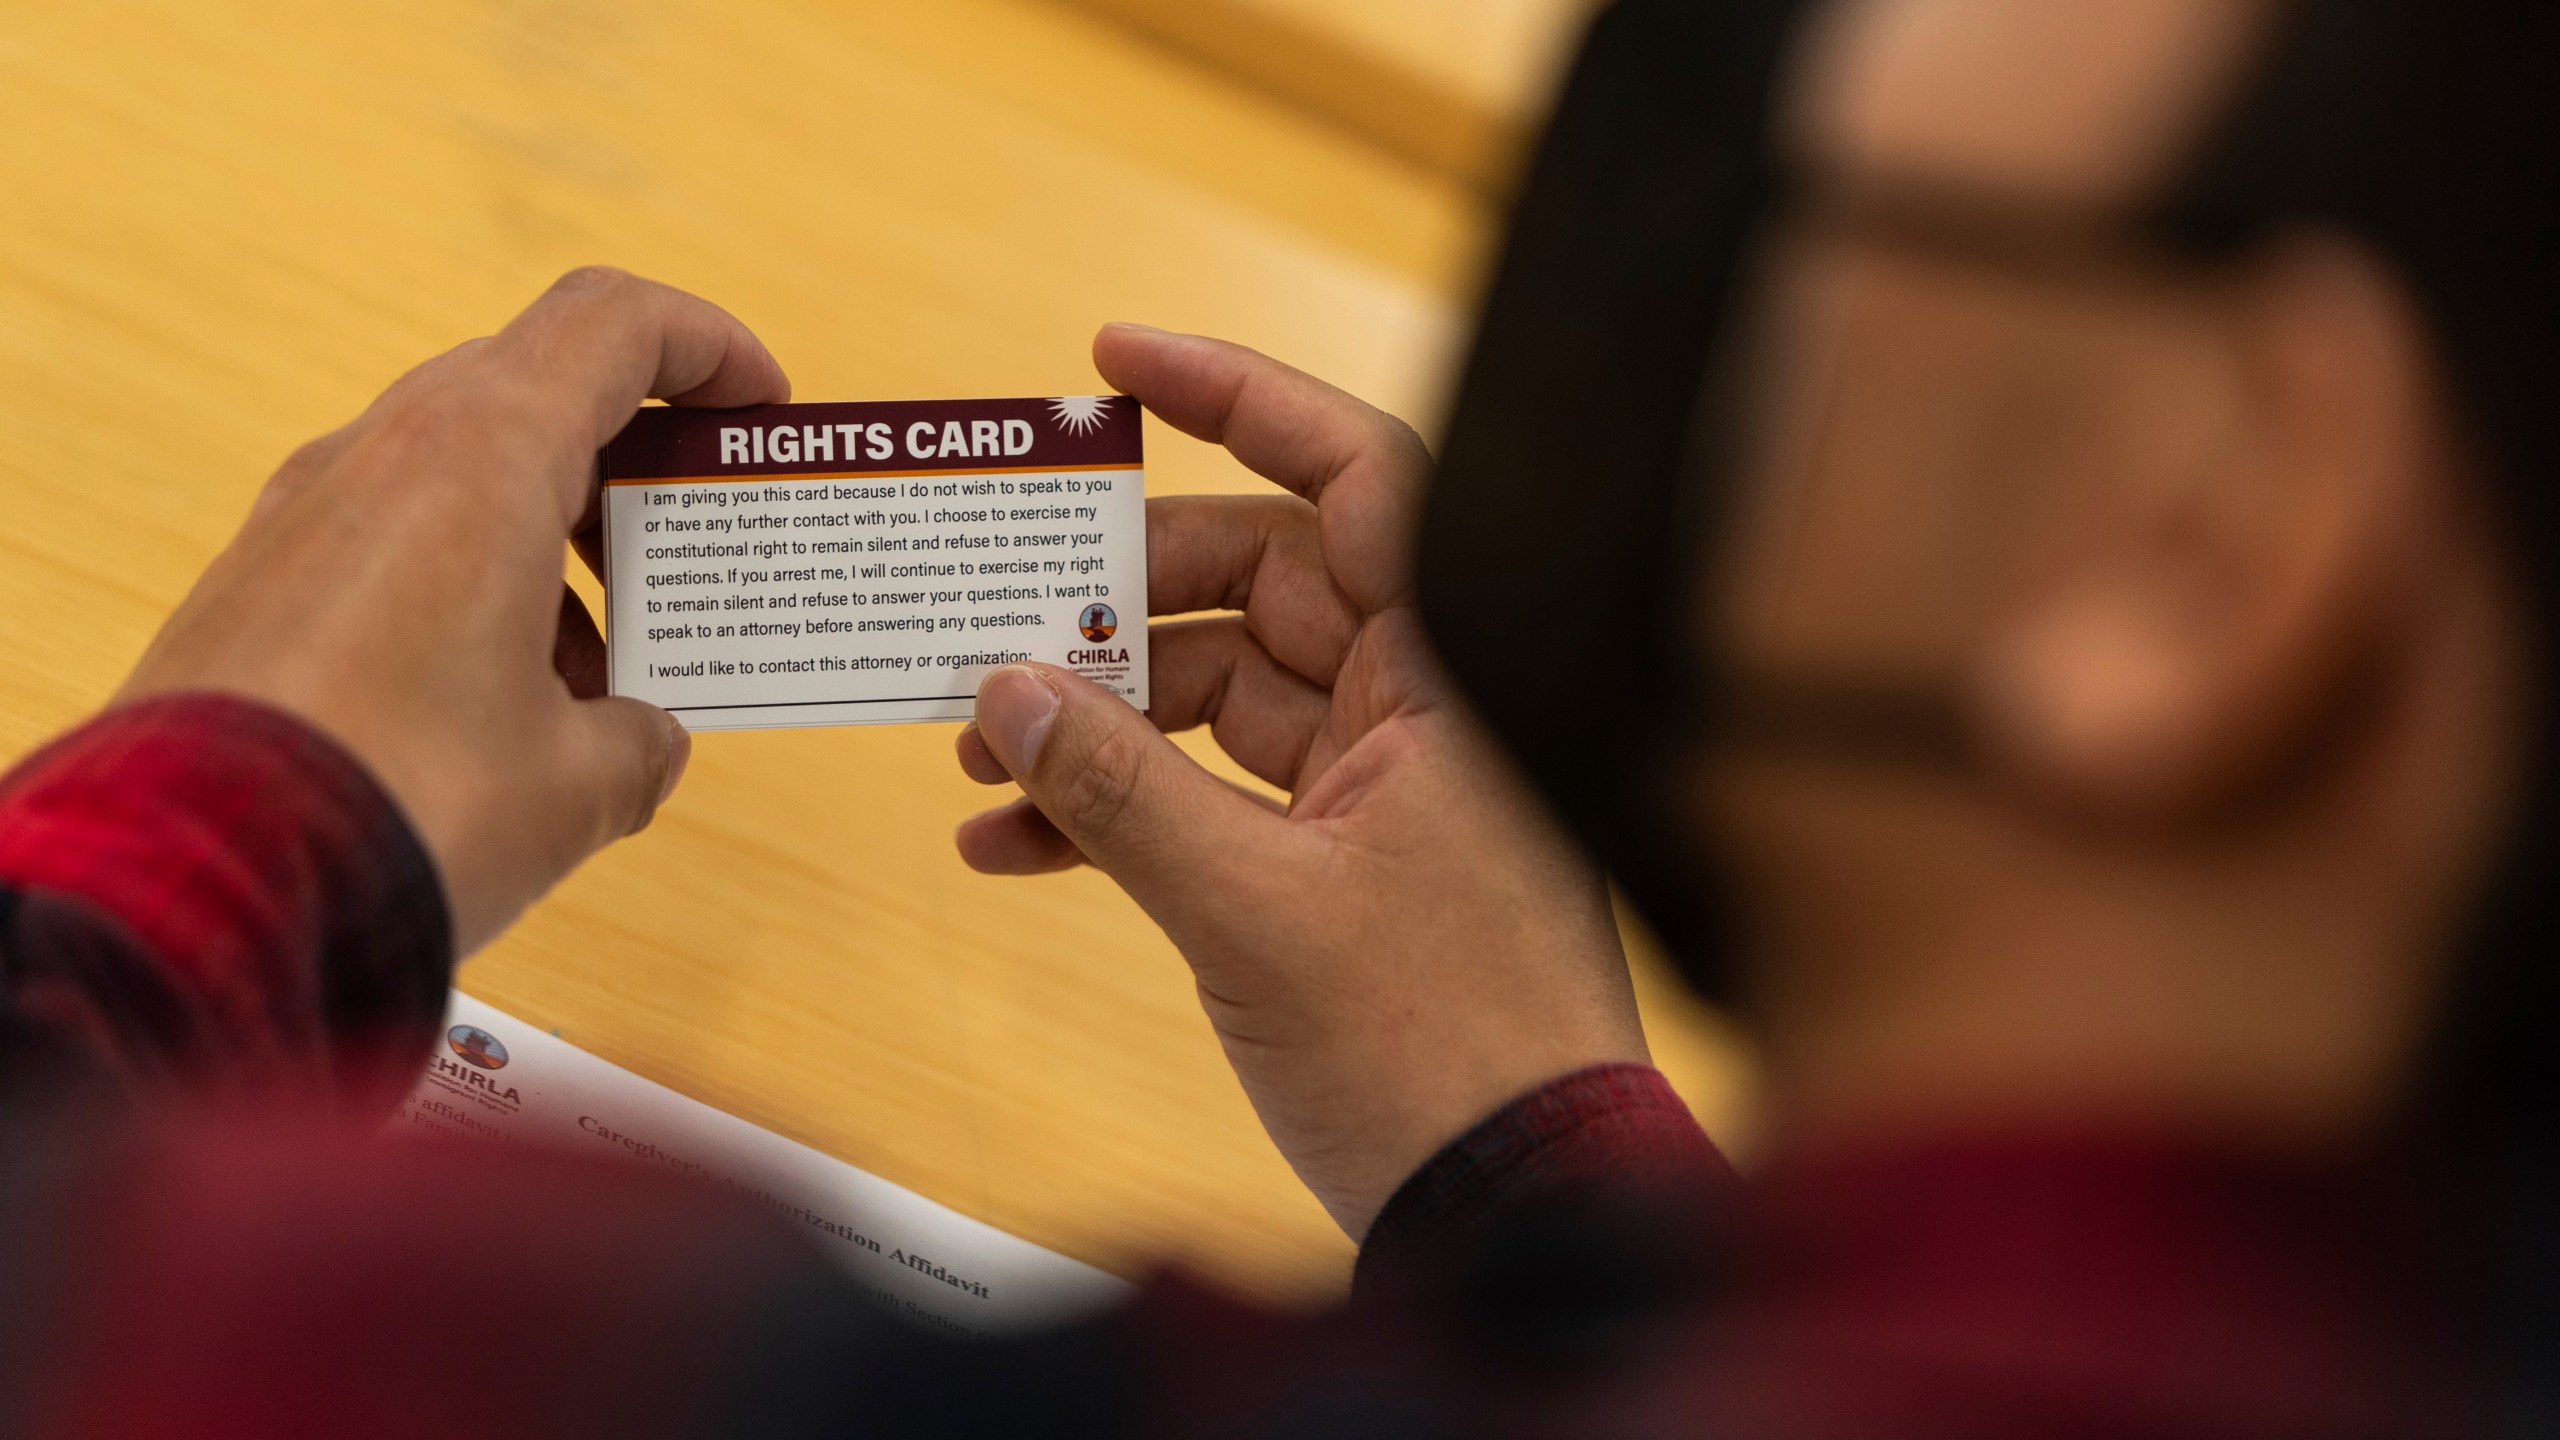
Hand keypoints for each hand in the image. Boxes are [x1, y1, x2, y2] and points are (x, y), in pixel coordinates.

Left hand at [119, 268, 788, 953]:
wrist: (201, 889)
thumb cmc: (401, 804)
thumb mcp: (577, 783)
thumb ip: (639, 740)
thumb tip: (640, 742)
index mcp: (481, 455)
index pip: (613, 324)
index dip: (707, 348)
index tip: (759, 412)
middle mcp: (382, 457)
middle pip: (538, 392)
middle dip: (635, 464)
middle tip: (696, 546)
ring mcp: (306, 518)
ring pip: (463, 476)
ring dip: (555, 543)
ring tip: (609, 670)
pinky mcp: (260, 589)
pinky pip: (396, 546)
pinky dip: (476, 589)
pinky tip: (507, 713)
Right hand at [956, 326, 1646, 1238]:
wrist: (1517, 1209)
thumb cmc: (1440, 1058)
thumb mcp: (1253, 914)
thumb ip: (1122, 791)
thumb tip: (1007, 689)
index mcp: (1452, 676)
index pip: (1354, 476)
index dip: (1239, 397)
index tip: (1115, 361)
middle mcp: (1429, 706)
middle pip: (1261, 583)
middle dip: (1118, 605)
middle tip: (996, 624)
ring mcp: (1388, 784)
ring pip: (1226, 695)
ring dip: (1103, 722)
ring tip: (980, 756)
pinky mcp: (1347, 862)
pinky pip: (1224, 794)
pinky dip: (1130, 812)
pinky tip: (1018, 848)